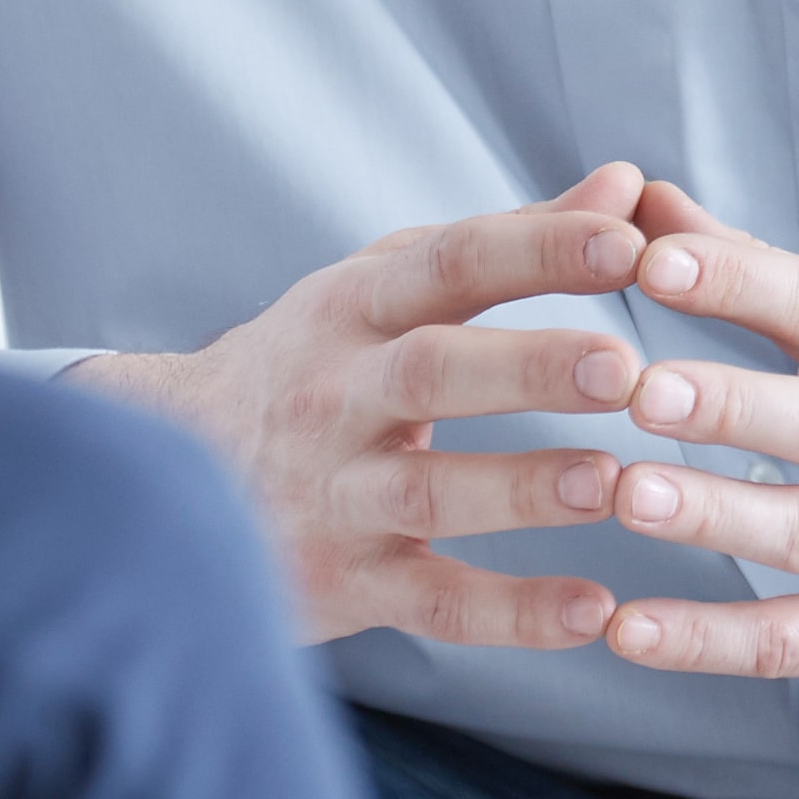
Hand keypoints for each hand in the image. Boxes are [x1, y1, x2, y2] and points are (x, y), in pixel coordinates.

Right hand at [72, 166, 658, 648]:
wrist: (171, 463)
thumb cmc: (318, 362)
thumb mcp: (388, 286)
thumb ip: (511, 241)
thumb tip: (626, 185)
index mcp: (358, 306)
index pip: (451, 263)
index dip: (537, 250)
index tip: (627, 241)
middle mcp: (337, 393)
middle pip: (431, 372)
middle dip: (527, 368)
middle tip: (622, 367)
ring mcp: (335, 491)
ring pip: (427, 491)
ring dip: (520, 488)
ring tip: (608, 482)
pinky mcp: (343, 581)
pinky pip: (431, 602)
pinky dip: (509, 613)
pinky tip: (590, 613)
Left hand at [590, 187, 798, 712]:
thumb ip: (751, 274)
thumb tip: (639, 196)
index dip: (740, 281)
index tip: (652, 257)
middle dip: (737, 401)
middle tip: (643, 389)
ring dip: (718, 516)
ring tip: (629, 497)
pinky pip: (793, 642)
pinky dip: (709, 640)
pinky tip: (625, 631)